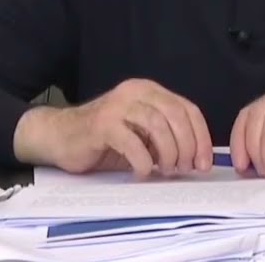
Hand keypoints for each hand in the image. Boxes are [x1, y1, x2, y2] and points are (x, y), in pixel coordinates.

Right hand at [14, 78, 212, 178]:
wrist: (60, 136)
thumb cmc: (104, 139)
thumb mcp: (141, 134)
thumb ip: (165, 137)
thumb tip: (196, 159)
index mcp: (149, 91)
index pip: (187, 109)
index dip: (201, 137)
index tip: (204, 163)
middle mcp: (135, 92)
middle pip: (176, 114)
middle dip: (188, 145)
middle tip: (186, 168)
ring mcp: (118, 106)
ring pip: (157, 124)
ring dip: (168, 152)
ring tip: (166, 170)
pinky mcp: (102, 125)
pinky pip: (132, 142)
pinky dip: (143, 161)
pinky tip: (142, 172)